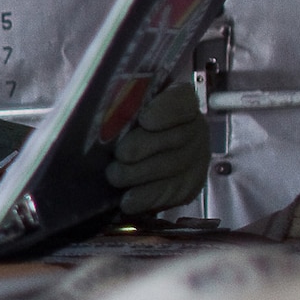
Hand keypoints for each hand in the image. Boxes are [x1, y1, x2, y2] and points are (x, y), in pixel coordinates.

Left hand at [105, 81, 208, 214]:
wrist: (139, 157)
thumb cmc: (125, 125)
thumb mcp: (124, 107)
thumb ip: (121, 105)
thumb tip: (103, 104)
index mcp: (180, 99)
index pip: (182, 100)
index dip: (166, 110)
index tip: (145, 119)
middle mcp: (195, 127)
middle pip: (177, 137)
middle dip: (144, 147)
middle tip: (119, 155)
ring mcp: (196, 158)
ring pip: (173, 167)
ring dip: (141, 174)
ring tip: (115, 176)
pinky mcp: (190, 185)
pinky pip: (173, 193)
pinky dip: (147, 198)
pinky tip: (128, 200)